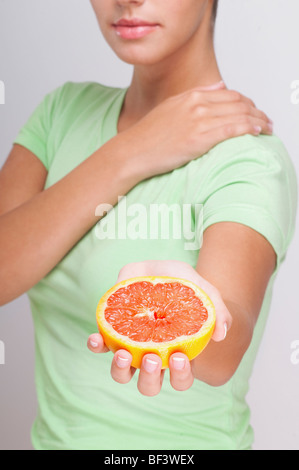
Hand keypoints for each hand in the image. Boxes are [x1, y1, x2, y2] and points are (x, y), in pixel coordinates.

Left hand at [87, 260, 231, 395]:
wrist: (159, 268)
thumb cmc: (183, 285)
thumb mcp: (203, 290)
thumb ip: (216, 310)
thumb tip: (220, 335)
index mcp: (176, 354)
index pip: (181, 379)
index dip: (180, 376)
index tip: (179, 357)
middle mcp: (152, 357)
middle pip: (150, 385)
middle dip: (150, 378)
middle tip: (153, 357)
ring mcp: (130, 348)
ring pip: (122, 375)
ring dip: (121, 370)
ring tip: (124, 353)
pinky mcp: (112, 333)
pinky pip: (101, 347)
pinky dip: (97, 346)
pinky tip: (97, 338)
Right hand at [120, 81, 272, 179]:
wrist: (132, 152)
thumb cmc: (148, 137)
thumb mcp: (171, 108)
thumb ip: (196, 96)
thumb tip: (219, 86)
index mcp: (189, 96)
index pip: (229, 93)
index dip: (246, 102)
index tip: (254, 111)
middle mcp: (196, 104)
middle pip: (238, 102)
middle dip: (257, 110)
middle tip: (266, 121)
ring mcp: (198, 120)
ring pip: (239, 114)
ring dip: (259, 120)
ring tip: (268, 128)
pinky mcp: (199, 137)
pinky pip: (232, 128)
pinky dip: (249, 128)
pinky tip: (258, 132)